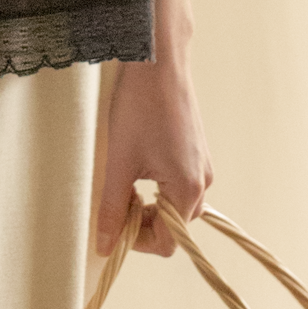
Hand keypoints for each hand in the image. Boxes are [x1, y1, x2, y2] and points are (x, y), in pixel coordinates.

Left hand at [96, 56, 212, 258]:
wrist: (159, 62)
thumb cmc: (139, 107)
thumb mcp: (118, 162)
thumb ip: (111, 208)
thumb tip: (105, 245)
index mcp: (187, 188)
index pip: (168, 242)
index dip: (137, 241)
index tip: (113, 224)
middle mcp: (203, 181)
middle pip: (174, 226)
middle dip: (142, 222)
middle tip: (115, 201)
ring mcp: (202, 166)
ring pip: (176, 205)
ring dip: (149, 205)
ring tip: (123, 183)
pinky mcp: (196, 153)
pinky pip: (180, 185)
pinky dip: (158, 188)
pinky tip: (137, 167)